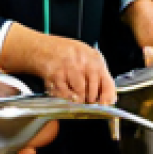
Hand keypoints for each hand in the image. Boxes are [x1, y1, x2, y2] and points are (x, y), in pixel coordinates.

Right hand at [0, 24, 115, 104]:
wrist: (42, 48)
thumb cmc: (66, 53)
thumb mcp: (87, 57)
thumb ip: (99, 75)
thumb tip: (109, 97)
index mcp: (94, 59)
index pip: (107, 84)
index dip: (107, 98)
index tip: (104, 105)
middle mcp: (83, 63)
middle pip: (92, 93)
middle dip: (89, 101)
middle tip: (86, 100)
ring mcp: (68, 70)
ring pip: (79, 96)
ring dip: (77, 100)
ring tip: (73, 94)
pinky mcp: (55, 77)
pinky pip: (65, 96)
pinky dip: (66, 99)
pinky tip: (64, 92)